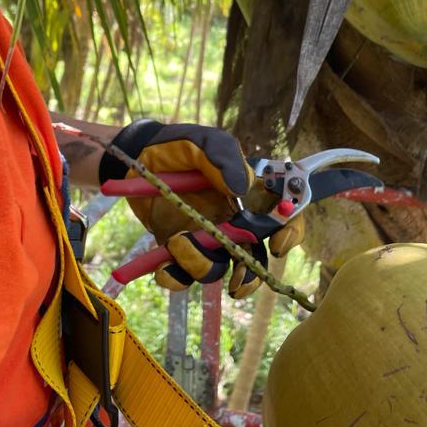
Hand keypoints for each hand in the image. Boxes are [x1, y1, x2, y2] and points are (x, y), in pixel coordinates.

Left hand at [99, 119, 303, 295]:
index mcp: (249, 195)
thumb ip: (223, 158)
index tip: (277, 245)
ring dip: (199, 263)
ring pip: (216, 269)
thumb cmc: (178, 145)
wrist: (136, 156)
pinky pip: (182, 276)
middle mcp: (233, 222)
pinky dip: (174, 277)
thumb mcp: (203, 142)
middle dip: (249, 277)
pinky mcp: (178, 250)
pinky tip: (162, 267)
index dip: (290, 233)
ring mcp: (206, 239)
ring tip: (178, 240)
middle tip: (238, 284)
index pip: (283, 216)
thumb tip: (242, 189)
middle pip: (255, 258)